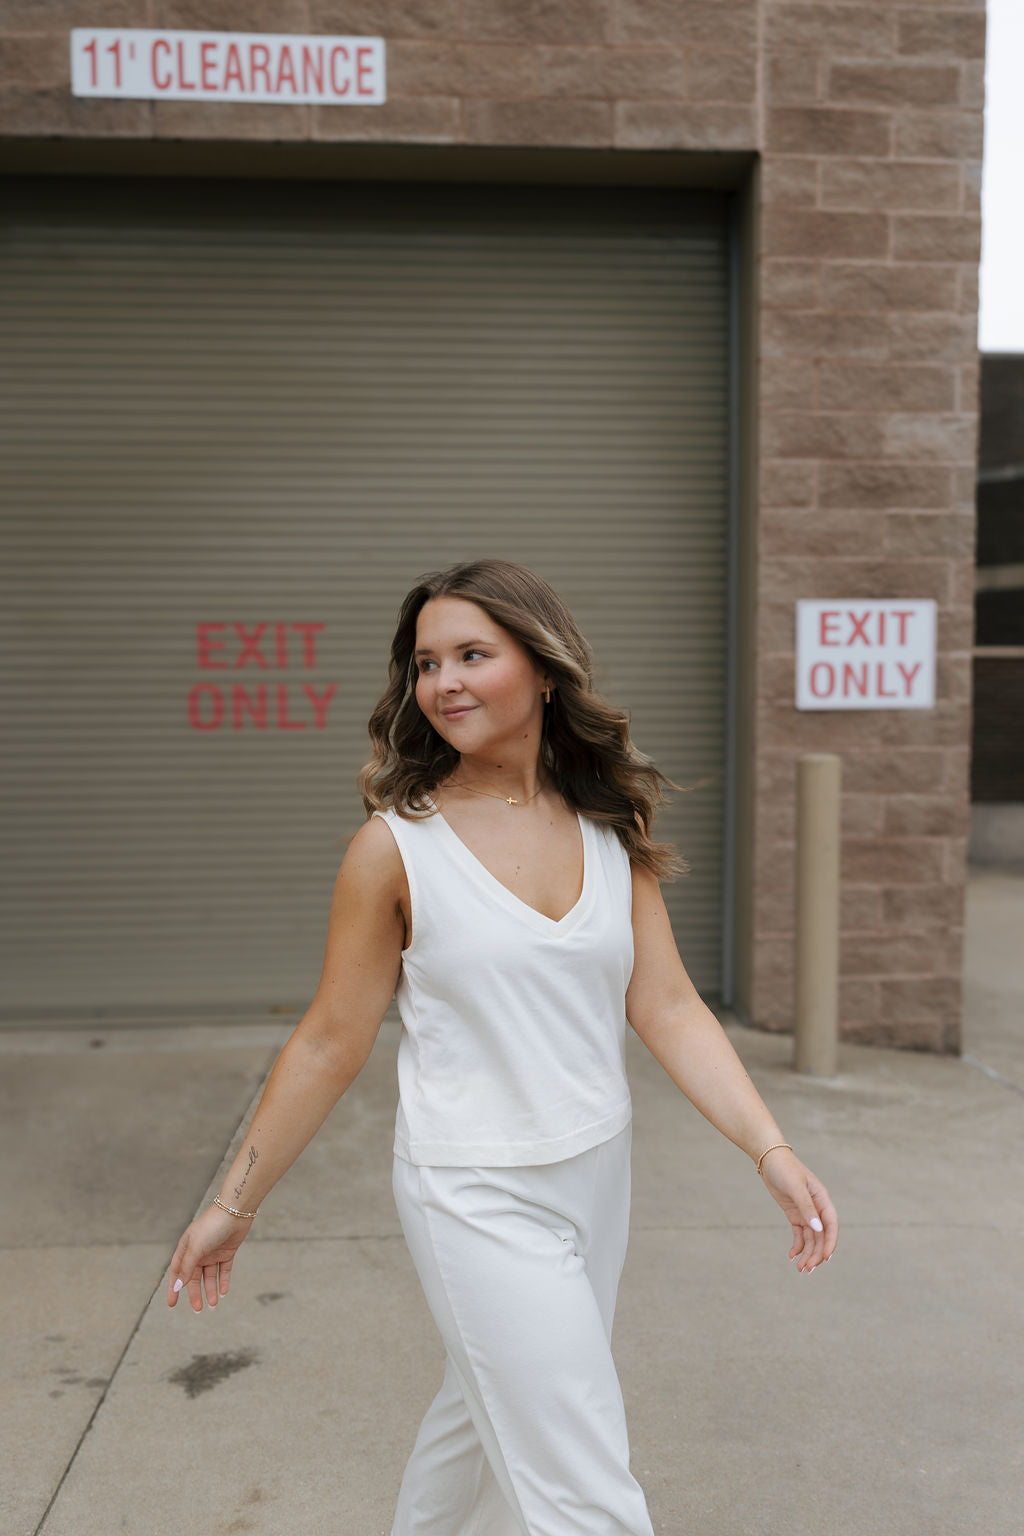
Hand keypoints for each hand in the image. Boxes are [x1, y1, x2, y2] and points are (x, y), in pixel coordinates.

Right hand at [166, 1203, 253, 1312]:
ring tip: (213, 1305)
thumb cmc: (211, 1226)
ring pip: (209, 1276)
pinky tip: (223, 1293)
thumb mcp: (195, 1248)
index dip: (173, 1288)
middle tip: (198, 1310)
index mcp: (186, 1249)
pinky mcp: (227, 1252)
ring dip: (210, 1290)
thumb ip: (186, 1268)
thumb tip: (177, 1287)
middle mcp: (198, 1252)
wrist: (235, 1211)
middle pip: (194, 1278)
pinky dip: (223, 1282)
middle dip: (195, 1294)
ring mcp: (213, 1252)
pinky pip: (224, 1270)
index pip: (176, 1272)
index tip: (172, 1305)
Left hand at [758, 1148, 837, 1273]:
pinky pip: (800, 1234)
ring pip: (811, 1238)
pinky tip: (792, 1255)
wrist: (769, 1159)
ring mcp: (806, 1212)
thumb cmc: (785, 1169)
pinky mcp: (795, 1214)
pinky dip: (798, 1246)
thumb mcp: (795, 1187)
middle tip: (807, 1269)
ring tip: (800, 1269)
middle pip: (821, 1236)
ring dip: (807, 1253)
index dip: (830, 1242)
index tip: (826, 1258)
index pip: (831, 1225)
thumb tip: (818, 1229)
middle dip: (816, 1254)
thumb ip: (807, 1207)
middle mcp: (817, 1208)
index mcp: (822, 1199)